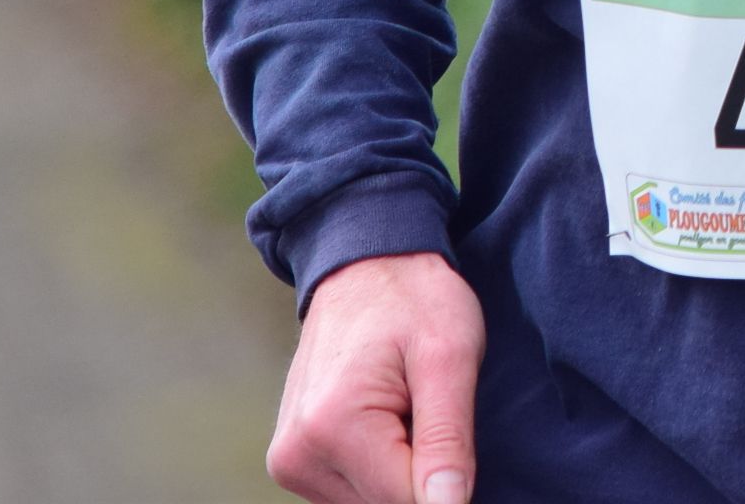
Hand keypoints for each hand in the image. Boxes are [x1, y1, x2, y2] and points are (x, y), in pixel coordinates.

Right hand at [267, 251, 483, 503]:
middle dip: (421, 471)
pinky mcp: (294, 461)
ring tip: (409, 407)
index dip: (448, 480)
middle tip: (427, 406)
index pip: (409, 502)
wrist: (366, 264)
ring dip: (401, 470)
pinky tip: (391, 420)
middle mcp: (296, 455)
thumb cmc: (414, 299)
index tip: (454, 428)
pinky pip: (353, 491)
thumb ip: (447, 441)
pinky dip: (382, 467)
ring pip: (370, 502)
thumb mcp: (450, 356)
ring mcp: (289, 461)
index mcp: (332, 427)